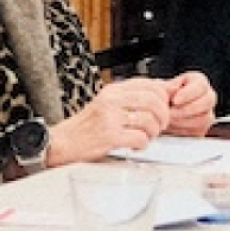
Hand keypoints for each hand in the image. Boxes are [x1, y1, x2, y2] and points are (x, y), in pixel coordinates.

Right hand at [48, 78, 171, 164]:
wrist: (63, 142)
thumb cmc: (88, 126)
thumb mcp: (109, 104)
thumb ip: (133, 98)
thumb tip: (165, 90)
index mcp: (113, 90)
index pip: (150, 85)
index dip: (164, 97)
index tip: (164, 108)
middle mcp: (111, 100)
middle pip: (153, 101)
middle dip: (163, 116)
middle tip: (160, 126)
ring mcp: (110, 118)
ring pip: (149, 120)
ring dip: (153, 132)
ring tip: (146, 137)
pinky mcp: (109, 136)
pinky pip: (140, 138)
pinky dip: (143, 144)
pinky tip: (135, 146)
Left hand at [159, 71, 216, 135]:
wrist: (158, 111)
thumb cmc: (162, 96)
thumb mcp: (162, 87)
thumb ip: (167, 87)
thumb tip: (172, 88)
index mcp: (199, 82)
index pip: (201, 85)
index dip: (188, 94)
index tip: (175, 100)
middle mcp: (207, 97)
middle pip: (208, 101)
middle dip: (187, 109)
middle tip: (171, 113)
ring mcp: (207, 114)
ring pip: (204, 119)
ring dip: (184, 121)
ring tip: (168, 120)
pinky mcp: (202, 129)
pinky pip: (199, 131)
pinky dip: (183, 131)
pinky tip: (172, 127)